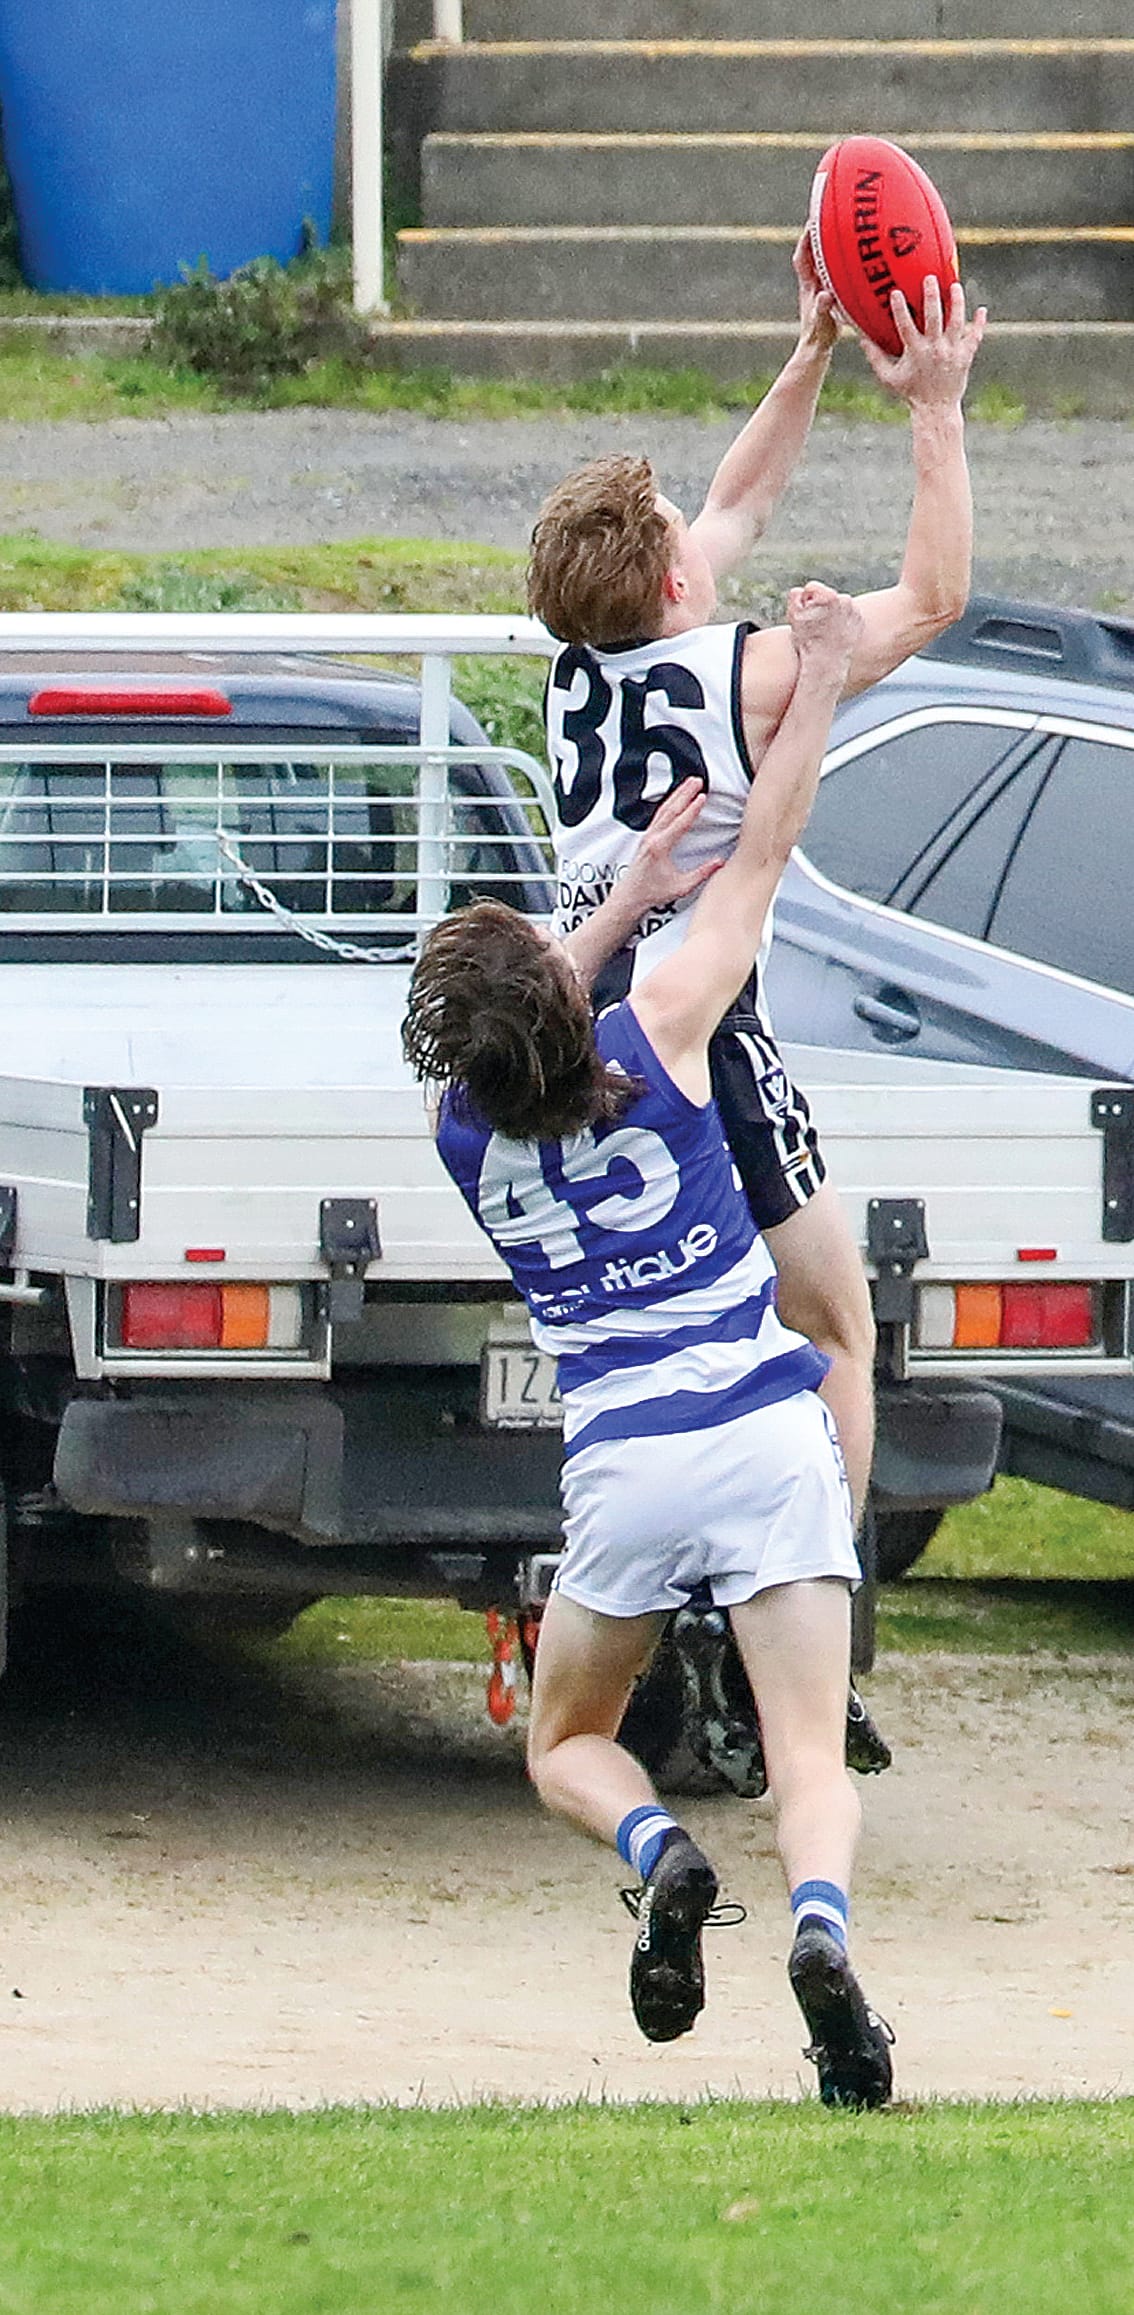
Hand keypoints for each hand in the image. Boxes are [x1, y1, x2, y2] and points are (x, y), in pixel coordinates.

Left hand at [621, 777, 722, 911]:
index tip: (702, 796)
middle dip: (685, 793)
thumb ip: (702, 873)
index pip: (680, 823)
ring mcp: (648, 836)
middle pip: (671, 810)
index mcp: (660, 848)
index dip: (692, 809)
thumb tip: (719, 862)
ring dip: (677, 794)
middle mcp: (652, 838)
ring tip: (690, 782)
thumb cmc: (652, 893)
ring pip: (664, 810)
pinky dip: (669, 803)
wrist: (630, 897)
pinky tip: (675, 797)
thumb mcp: (681, 886)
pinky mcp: (647, 837)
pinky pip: (659, 815)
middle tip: (698, 780)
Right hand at [786, 581, 862, 680]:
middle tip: (815, 625)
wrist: (826, 664)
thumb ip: (794, 596)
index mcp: (828, 596)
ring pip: (838, 604)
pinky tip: (834, 633)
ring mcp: (855, 610)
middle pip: (826, 595)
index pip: (812, 588)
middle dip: (820, 606)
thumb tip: (800, 590)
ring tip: (824, 630)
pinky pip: (848, 614)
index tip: (805, 615)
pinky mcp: (860, 621)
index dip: (804, 600)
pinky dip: (842, 620)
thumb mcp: (794, 617)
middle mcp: (845, 600)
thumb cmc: (807, 641)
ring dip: (832, 612)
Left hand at [792, 229, 839, 356]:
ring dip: (827, 248)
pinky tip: (849, 258)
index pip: (802, 258)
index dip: (805, 240)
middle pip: (810, 254)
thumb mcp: (823, 324)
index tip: (811, 222)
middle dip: (816, 236)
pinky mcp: (827, 295)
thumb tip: (825, 295)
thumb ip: (823, 309)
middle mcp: (811, 285)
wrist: (815, 351)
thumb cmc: (819, 339)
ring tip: (839, 230)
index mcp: (808, 288)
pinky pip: (831, 273)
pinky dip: (837, 263)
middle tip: (826, 217)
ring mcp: (818, 290)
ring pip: (820, 263)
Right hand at [859, 275, 986, 407]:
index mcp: (915, 352)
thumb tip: (861, 338)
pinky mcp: (965, 357)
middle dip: (932, 296)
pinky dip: (979, 324)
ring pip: (957, 322)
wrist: (936, 408)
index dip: (900, 309)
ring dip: (957, 302)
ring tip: (955, 286)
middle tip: (930, 278)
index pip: (905, 326)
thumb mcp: (889, 377)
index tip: (895, 292)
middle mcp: (935, 349)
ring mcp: (952, 352)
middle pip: (934, 318)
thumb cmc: (911, 392)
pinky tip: (982, 310)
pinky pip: (974, 337)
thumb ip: (875, 357)